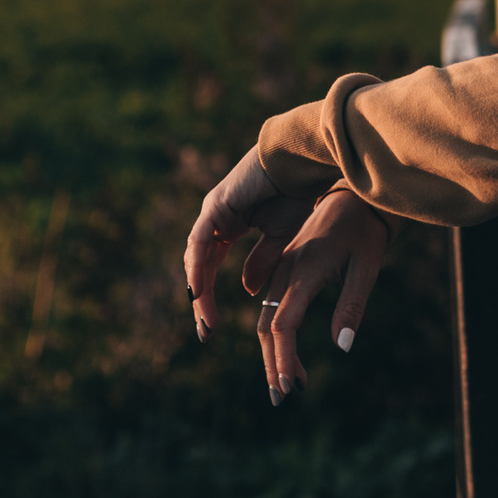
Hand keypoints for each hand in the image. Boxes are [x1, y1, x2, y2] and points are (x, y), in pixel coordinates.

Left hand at [182, 150, 313, 340]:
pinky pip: (199, 243)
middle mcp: (214, 220)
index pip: (210, 267)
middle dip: (200, 302)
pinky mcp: (214, 206)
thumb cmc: (295, 193)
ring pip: (196, 259)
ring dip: (198, 292)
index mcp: (228, 225)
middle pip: (198, 268)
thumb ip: (263, 262)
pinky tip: (198, 292)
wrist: (302, 165)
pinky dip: (197, 269)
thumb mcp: (281, 237)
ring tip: (204, 321)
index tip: (212, 328)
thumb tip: (247, 291)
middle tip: (205, 332)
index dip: (210, 298)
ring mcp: (211, 212)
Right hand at [251, 190, 391, 402]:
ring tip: (286, 385)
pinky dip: (276, 336)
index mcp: (305, 270)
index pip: (283, 324)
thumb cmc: (365, 235)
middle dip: (273, 365)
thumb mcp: (367, 269)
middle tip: (281, 399)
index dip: (284, 358)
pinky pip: (272, 308)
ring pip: (267, 319)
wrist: (354, 200)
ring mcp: (282, 270)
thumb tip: (342, 346)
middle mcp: (286, 271)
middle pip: (268, 327)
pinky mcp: (284, 270)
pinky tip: (287, 356)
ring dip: (274, 354)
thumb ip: (352, 306)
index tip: (290, 387)